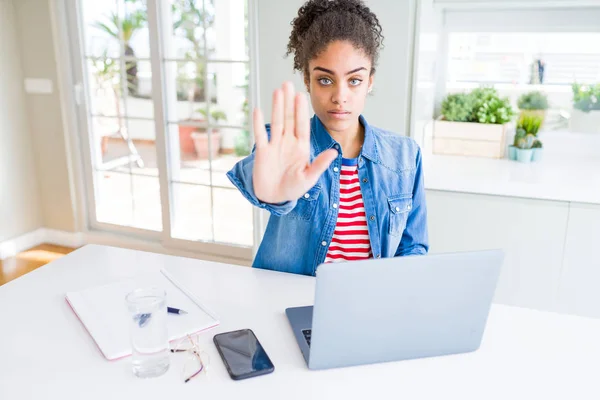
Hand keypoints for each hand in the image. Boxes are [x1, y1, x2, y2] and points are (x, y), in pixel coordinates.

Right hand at [252, 82, 337, 203]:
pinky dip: (258, 123)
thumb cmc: (294, 188)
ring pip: (276, 122)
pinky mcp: (262, 152)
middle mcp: (288, 143)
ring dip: (276, 107)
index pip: (302, 125)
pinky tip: (258, 109)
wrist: (275, 198)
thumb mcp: (309, 178)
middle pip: (289, 118)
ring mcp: (275, 146)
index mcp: (301, 147)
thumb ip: (320, 164)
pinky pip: (260, 135)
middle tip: (288, 83)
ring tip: (277, 91)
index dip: (301, 110)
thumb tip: (334, 152)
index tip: (301, 95)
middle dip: (288, 102)